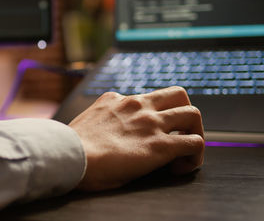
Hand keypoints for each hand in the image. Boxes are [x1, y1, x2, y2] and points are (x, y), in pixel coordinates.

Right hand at [69, 86, 203, 190]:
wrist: (68, 155)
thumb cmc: (71, 147)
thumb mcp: (87, 120)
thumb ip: (101, 118)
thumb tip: (103, 131)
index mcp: (117, 100)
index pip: (147, 98)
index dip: (153, 116)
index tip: (147, 134)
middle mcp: (138, 105)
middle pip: (178, 94)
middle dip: (183, 113)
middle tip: (177, 133)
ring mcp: (151, 123)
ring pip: (193, 114)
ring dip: (194, 132)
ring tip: (185, 152)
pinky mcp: (160, 145)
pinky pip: (195, 143)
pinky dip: (195, 156)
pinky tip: (181, 168)